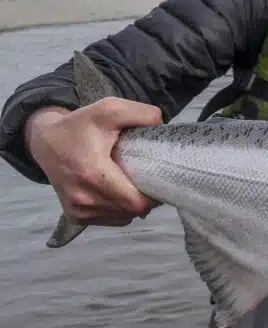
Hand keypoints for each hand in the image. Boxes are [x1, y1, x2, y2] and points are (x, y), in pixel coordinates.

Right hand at [26, 97, 163, 226]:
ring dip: (132, 203)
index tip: (158, 177)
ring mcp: (78, 210)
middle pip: (132, 210)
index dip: (153, 194)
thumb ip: (143, 114)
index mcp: (92, 173)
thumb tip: (162, 126)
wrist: (45, 142)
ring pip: (124, 217)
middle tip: (147, 176)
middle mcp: (83, 197)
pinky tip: (117, 190)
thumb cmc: (80, 126)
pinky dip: (120, 209)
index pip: (135, 202)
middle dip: (146, 197)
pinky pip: (112, 220)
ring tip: (128, 181)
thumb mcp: (110, 108)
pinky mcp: (76, 217)